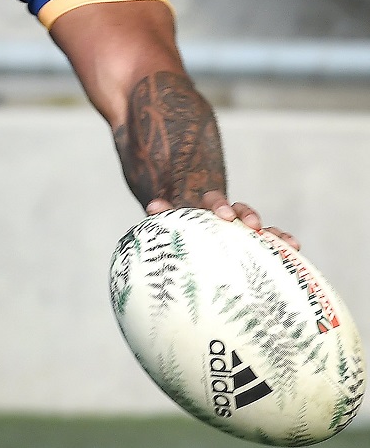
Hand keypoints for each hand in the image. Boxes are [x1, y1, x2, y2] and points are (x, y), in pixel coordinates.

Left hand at [147, 189, 297, 249]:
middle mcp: (227, 216)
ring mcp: (241, 230)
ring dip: (271, 231)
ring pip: (260, 226)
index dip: (220, 205)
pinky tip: (294, 248)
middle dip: (248, 214)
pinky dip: (282, 242)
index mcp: (204, 209)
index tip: (225, 216)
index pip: (213, 199)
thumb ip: (164, 217)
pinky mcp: (254, 244)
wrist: (186, 241)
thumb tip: (153, 206)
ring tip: (285, 242)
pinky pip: (271, 241)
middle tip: (252, 226)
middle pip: (241, 209)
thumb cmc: (176, 235)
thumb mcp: (170, 226)